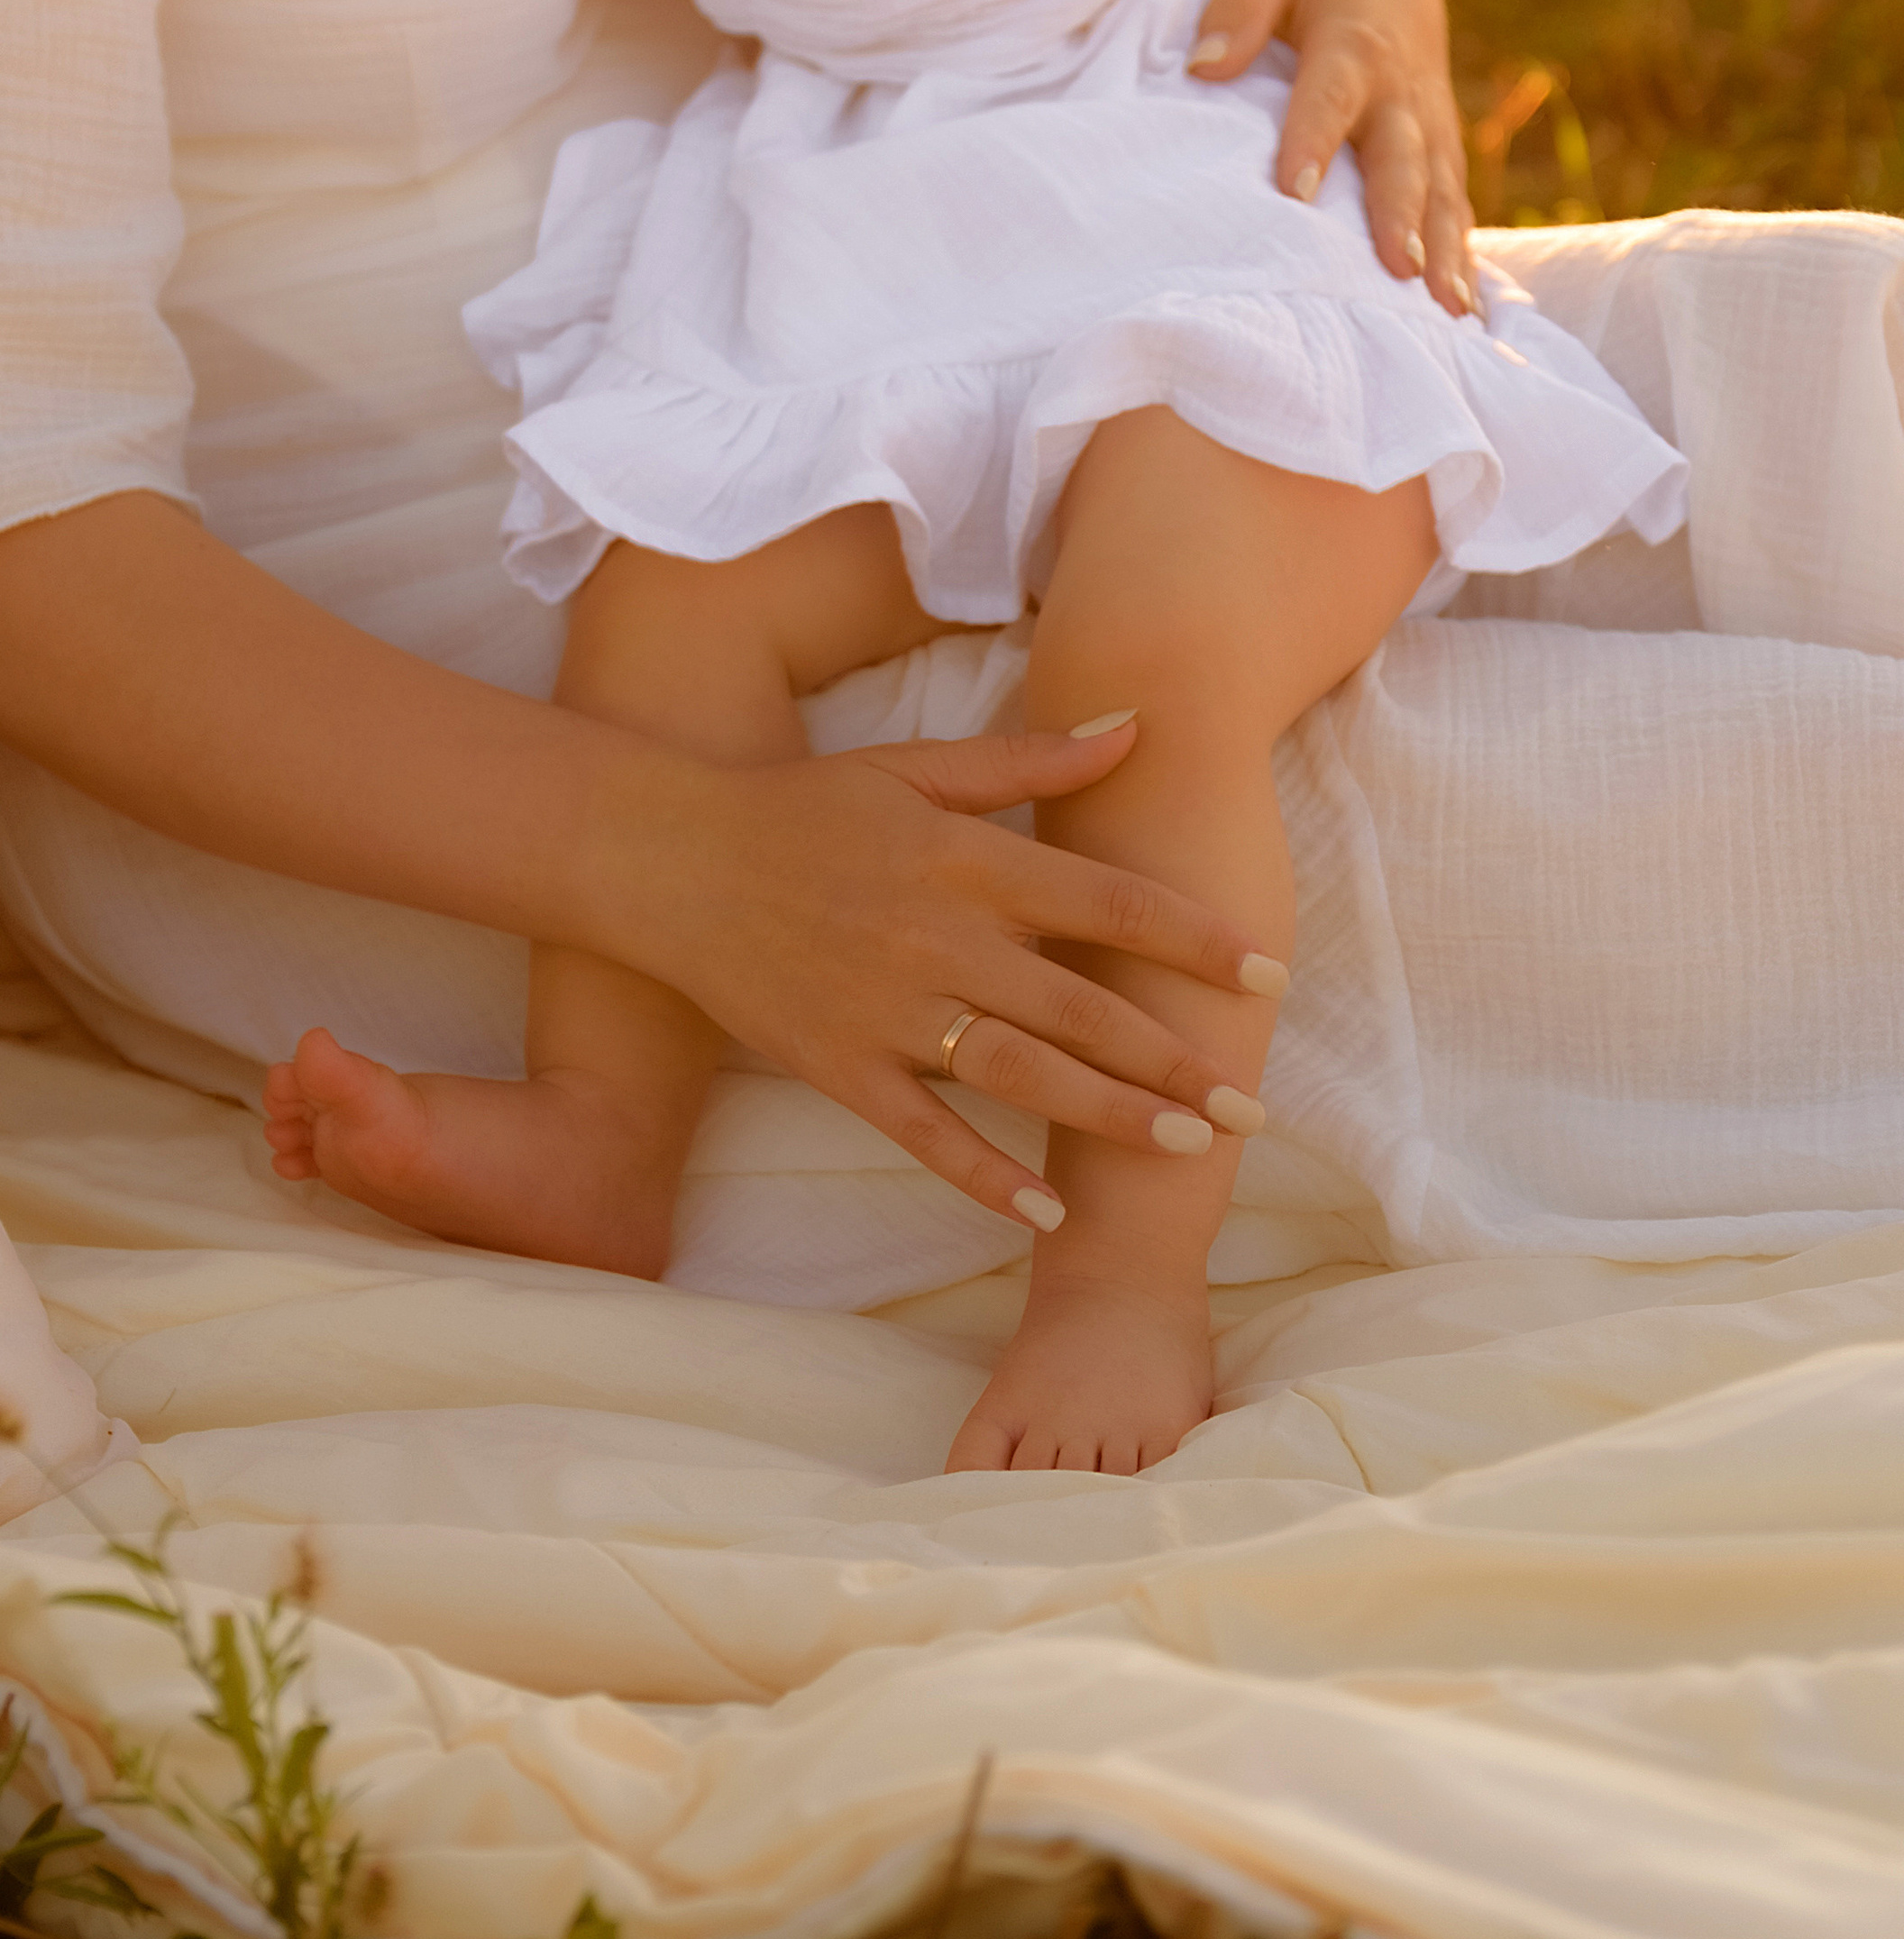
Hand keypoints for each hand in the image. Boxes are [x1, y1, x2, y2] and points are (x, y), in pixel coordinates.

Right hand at [613, 717, 1286, 1229]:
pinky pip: (925, 1133)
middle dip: (1174, 1057)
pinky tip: (1048, 1213)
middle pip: (1081, 1004)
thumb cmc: (805, 807)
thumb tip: (1135, 726)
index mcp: (965, 860)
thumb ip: (1030, 758)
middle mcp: (939, 938)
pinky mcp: (840, 1066)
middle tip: (1252, 1102)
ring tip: (1187, 1148)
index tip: (1266, 975)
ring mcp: (888, 1009)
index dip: (1192, 938)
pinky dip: (986, 1175)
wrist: (672, 859)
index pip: (1106, 900)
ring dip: (1109, 1115)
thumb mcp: (917, 766)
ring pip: (1020, 1073)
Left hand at [1189, 0, 1474, 314]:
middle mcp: (1400, 90)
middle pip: (1402, 157)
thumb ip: (1238, 5)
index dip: (1314, 141)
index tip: (1295, 191)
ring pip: (1441, 190)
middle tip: (1398, 270)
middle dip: (1401, 215)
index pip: (1330, 96)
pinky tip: (1464, 313)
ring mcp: (1428, 124)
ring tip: (1446, 309)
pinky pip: (1455, 204)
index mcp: (1353, 43)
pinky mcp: (1439, 149)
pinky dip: (1463, 255)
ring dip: (1445, 249)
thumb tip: (1203, 66)